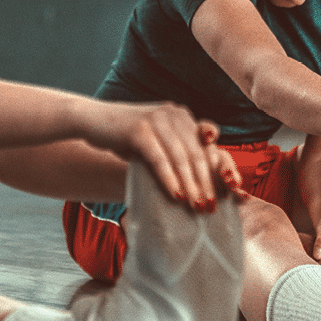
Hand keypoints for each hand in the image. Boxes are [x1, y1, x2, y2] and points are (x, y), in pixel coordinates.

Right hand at [79, 101, 239, 211]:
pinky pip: (159, 159)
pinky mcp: (139, 129)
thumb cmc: (127, 138)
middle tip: (211, 207)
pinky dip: (169, 179)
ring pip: (181, 157)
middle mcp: (173, 113)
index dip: (219, 169)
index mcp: (182, 116)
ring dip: (190, 184)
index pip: (208, 145)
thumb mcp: (156, 142)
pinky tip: (176, 195)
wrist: (92, 121)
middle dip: (206, 182)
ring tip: (196, 206)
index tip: (228, 192)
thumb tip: (201, 186)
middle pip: (197, 153)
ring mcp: (156, 119)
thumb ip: (176, 153)